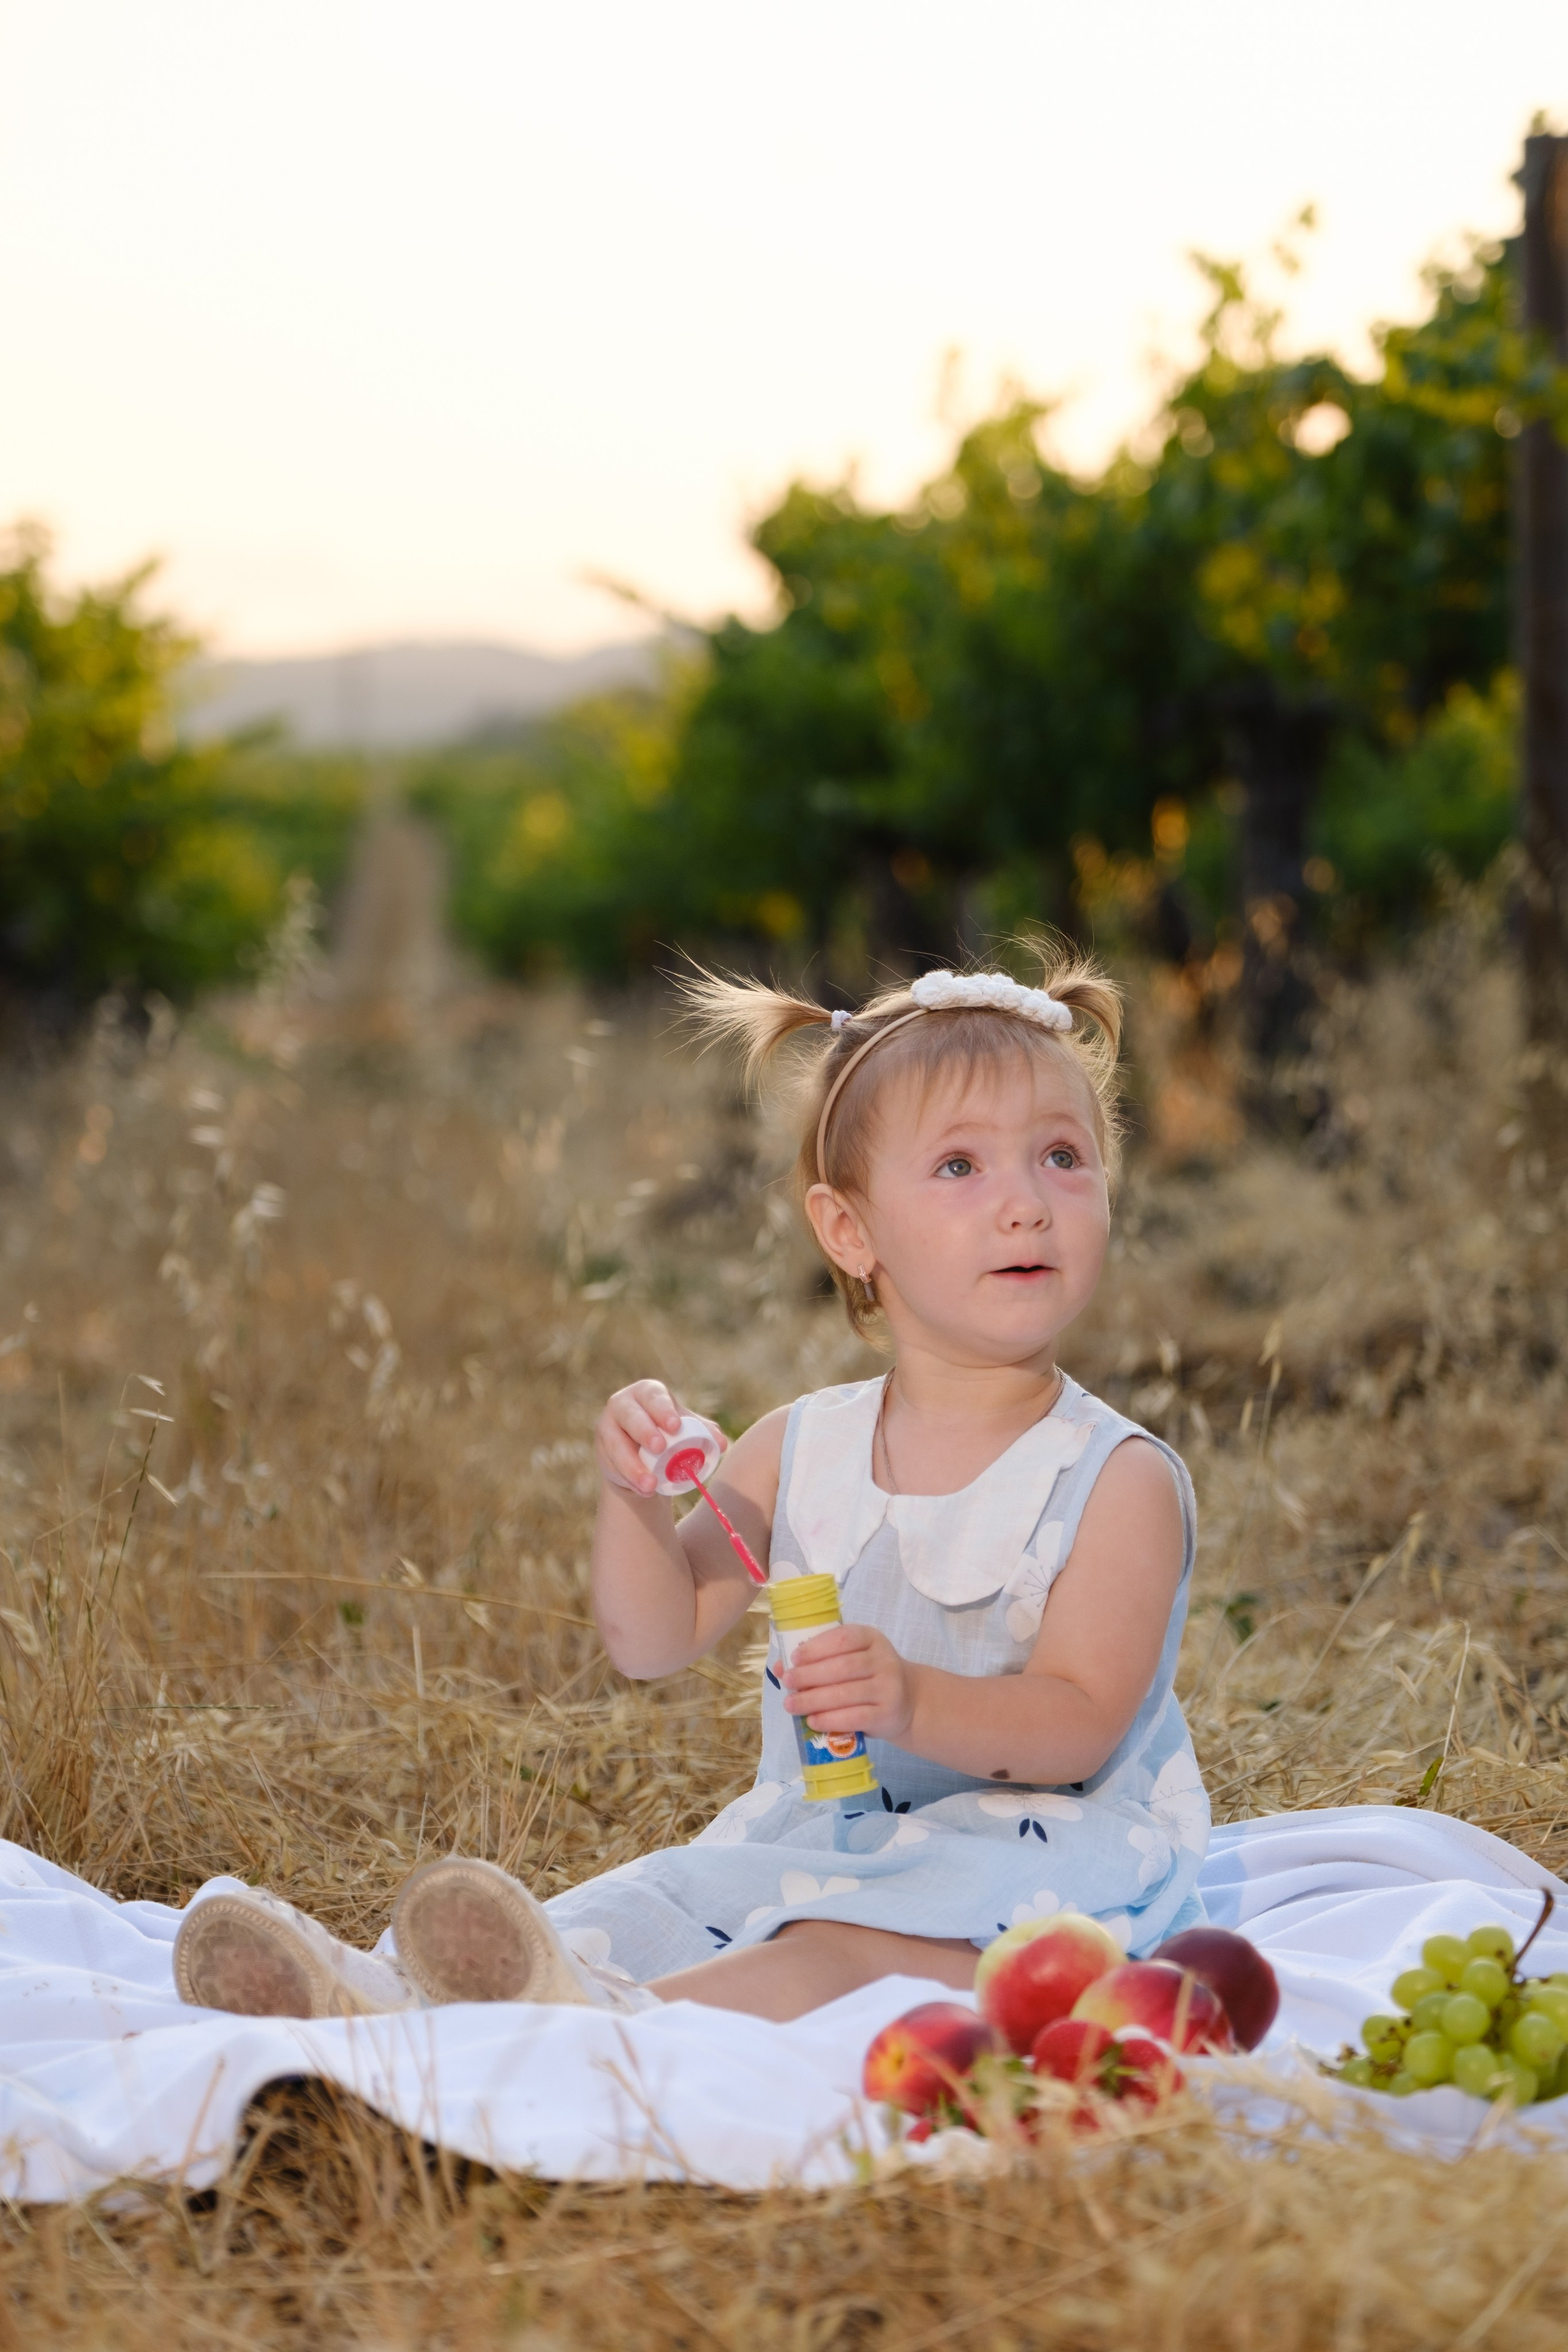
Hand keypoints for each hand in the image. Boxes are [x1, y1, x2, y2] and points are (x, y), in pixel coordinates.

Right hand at [594, 1380, 725, 1497]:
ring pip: (617, 1446)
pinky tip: (643, 1491)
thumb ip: (704, 1433)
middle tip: (660, 1447)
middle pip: (630, 1416)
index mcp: (647, 1393)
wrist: (641, 1454)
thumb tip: (722, 1444)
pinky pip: (613, 1466)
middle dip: (644, 1431)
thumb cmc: (668, 1434)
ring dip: (633, 1467)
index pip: (653, 1397)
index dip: (662, 1410)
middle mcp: (623, 1405)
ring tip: (650, 1485)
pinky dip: (629, 1480)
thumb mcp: (685, 1430)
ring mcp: (608, 1428)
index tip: (674, 1426)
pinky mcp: (602, 1451)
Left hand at [783, 1623, 916, 1743]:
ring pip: (845, 1694)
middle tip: (787, 1682)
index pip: (844, 1638)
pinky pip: (855, 1718)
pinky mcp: (886, 1714)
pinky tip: (812, 1721)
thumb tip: (780, 1667)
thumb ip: (819, 1659)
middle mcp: (883, 1660)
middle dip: (809, 1675)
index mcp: (871, 1638)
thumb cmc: (869, 1675)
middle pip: (842, 1667)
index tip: (795, 1658)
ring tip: (791, 1705)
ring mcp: (888, 1688)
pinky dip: (830, 1720)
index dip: (817, 1647)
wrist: (908, 1701)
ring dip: (813, 1700)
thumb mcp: (851, 1658)